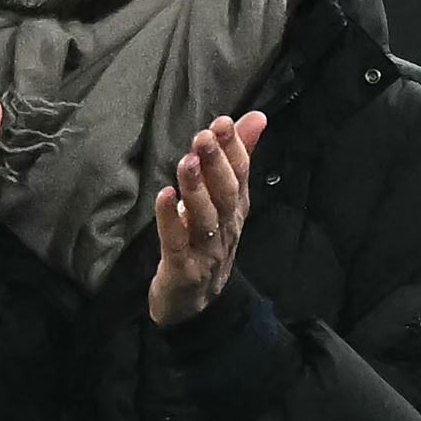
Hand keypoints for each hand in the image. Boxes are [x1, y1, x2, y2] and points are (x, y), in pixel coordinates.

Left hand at [148, 111, 268, 326]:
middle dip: (217, 163)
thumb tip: (257, 117)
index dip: (234, 149)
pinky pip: (176, 242)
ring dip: (196, 188)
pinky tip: (163, 196)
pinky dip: (170, 219)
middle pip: (225, 194)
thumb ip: (237, 157)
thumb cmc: (206, 241)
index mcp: (235, 210)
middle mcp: (226, 229)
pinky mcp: (183, 269)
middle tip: (205, 135)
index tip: (224, 122)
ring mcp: (206, 251)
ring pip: (204, 218)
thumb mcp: (223, 199)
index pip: (240, 176)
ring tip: (187, 161)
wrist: (193, 303)